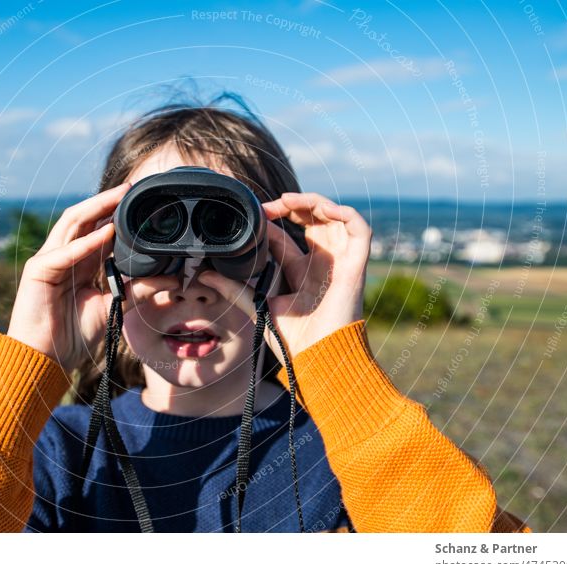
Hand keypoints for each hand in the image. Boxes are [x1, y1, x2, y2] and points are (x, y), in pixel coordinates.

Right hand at [6, 182, 178, 369]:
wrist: (46, 359)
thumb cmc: (74, 335)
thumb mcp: (114, 307)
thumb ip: (139, 291)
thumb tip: (173, 280)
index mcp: (81, 261)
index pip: (99, 228)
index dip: (118, 214)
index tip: (143, 204)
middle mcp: (65, 255)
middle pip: (85, 219)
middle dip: (107, 202)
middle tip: (131, 189)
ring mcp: (49, 260)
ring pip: (72, 224)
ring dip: (96, 209)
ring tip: (118, 198)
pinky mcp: (38, 271)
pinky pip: (64, 252)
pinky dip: (85, 243)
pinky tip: (105, 234)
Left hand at [198, 192, 371, 361]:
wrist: (320, 360)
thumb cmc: (295, 342)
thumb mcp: (261, 307)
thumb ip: (236, 290)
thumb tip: (207, 277)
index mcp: (301, 272)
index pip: (286, 237)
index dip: (271, 221)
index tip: (252, 215)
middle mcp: (322, 263)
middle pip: (311, 220)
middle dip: (291, 205)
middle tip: (268, 205)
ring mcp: (340, 262)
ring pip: (334, 217)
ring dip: (313, 202)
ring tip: (287, 201)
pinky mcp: (356, 264)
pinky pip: (359, 228)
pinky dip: (344, 212)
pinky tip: (321, 209)